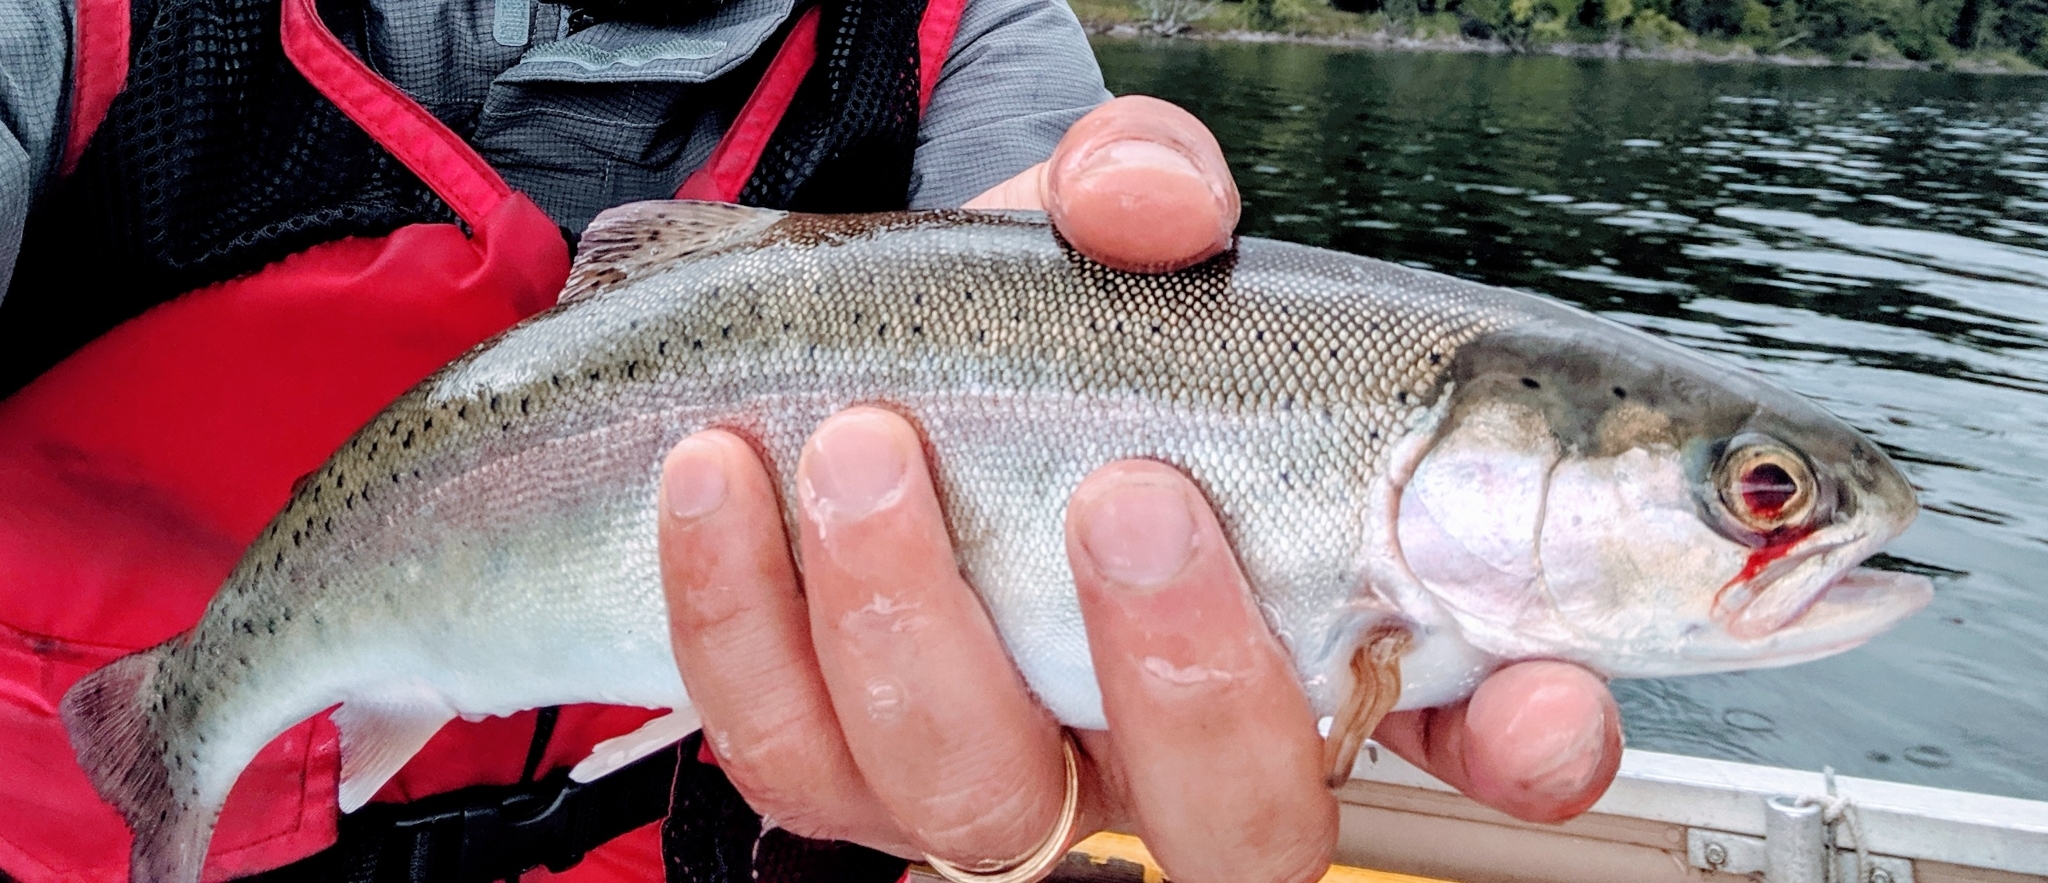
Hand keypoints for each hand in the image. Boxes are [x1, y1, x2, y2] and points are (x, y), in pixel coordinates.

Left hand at [657, 97, 1621, 882]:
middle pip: (1235, 824)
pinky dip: (742, 612)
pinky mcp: (840, 774)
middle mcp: (1166, 740)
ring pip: (984, 800)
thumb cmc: (1005, 322)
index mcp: (1301, 621)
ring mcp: (1006, 774)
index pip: (1467, 727)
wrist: (810, 363)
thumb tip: (1154, 205)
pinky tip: (718, 474)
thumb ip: (1142, 195)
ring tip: (864, 443)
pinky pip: (790, 753)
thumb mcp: (1082, 232)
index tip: (1535, 705)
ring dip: (917, 623)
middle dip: (1192, 677)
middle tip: (1133, 494)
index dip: (1522, 745)